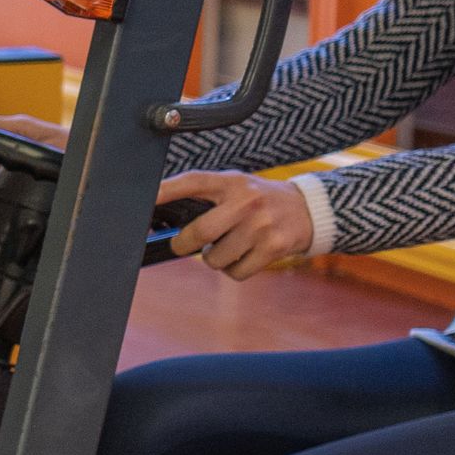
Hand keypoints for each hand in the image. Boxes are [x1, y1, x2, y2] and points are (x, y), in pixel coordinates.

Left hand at [160, 170, 313, 279]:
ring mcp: (261, 225)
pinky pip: (236, 272)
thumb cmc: (259, 200)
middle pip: (199, 232)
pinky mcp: (274, 248)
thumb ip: (206, 198)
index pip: (193, 182)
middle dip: (183, 244)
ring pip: (215, 259)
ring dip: (214, 259)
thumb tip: (164, 223)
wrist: (308, 210)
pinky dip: (234, 269)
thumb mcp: (236, 186)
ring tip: (228, 245)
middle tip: (183, 244)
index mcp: (231, 182)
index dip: (166, 191)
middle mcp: (247, 201)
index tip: (146, 199)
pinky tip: (245, 254)